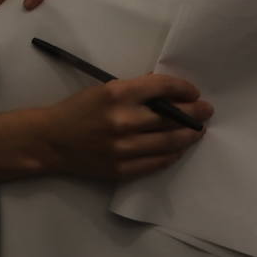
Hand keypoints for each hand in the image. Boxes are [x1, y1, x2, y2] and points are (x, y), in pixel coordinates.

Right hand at [0, 73, 212, 186]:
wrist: (51, 141)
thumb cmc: (78, 109)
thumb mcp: (104, 90)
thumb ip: (135, 91)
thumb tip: (170, 95)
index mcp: (118, 93)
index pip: (163, 88)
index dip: (184, 89)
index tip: (193, 91)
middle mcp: (123, 120)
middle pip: (172, 116)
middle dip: (195, 113)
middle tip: (206, 111)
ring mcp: (123, 148)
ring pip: (170, 141)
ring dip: (189, 135)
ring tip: (197, 130)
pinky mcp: (122, 169)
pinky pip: (158, 162)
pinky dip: (172, 154)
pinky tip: (178, 148)